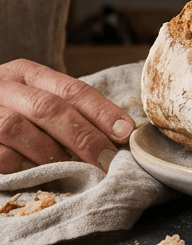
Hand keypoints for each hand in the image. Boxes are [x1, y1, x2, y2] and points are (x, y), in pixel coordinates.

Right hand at [0, 59, 134, 172]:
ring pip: (18, 128)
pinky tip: (33, 172)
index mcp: (26, 72)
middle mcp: (2, 86)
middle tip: (106, 160)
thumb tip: (113, 135)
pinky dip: (17, 164)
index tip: (125, 132)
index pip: (71, 89)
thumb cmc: (5, 108)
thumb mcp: (31, 98)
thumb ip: (63, 110)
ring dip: (50, 152)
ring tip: (71, 168)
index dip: (101, 111)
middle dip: (83, 137)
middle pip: (49, 108)